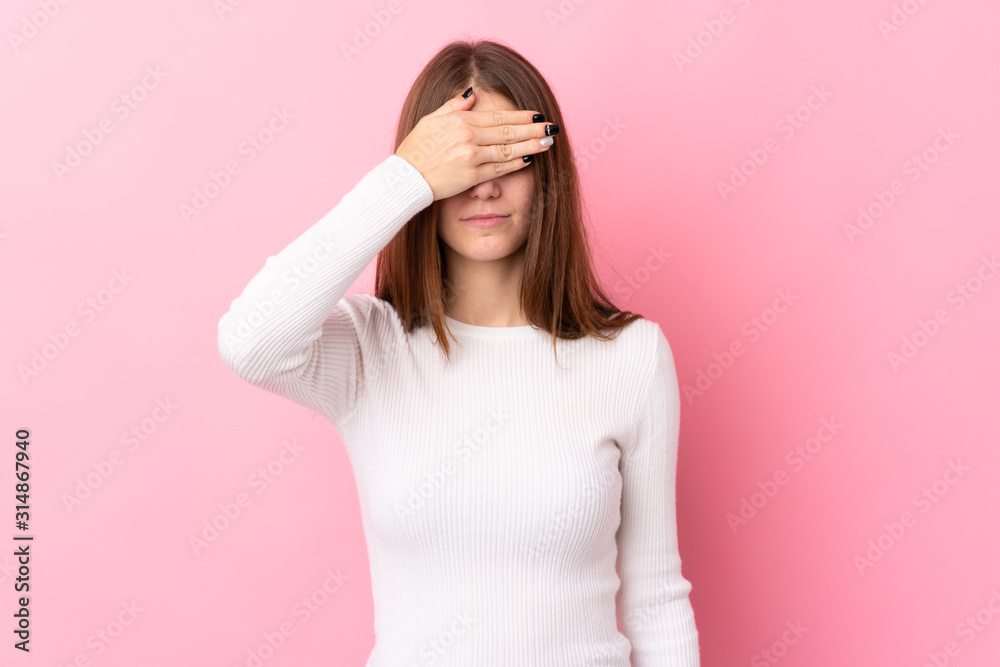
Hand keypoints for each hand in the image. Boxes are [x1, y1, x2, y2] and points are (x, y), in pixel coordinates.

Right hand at [394, 89, 555, 200]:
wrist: (405, 178)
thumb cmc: (415, 150)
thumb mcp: (431, 119)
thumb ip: (454, 105)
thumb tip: (472, 93)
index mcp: (460, 120)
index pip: (498, 116)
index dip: (521, 116)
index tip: (537, 115)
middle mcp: (468, 136)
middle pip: (508, 131)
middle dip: (533, 129)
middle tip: (552, 127)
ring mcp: (471, 156)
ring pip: (508, 149)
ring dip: (531, 145)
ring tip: (547, 142)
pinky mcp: (471, 176)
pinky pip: (499, 169)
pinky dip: (515, 163)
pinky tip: (528, 159)